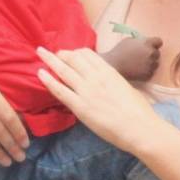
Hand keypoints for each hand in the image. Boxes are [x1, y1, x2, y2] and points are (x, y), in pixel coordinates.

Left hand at [37, 47, 175, 149]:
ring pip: (63, 70)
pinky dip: (48, 80)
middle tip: (53, 53)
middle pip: (74, 58)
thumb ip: (114, 82)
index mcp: (109, 71)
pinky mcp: (79, 106)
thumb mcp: (126, 88)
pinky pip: (59, 90)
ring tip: (41, 53)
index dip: (77, 52)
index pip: (88, 55)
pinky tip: (40, 73)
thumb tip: (109, 84)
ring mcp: (86, 91)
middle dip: (62, 53)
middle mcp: (95, 77)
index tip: (71, 53)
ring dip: (50, 60)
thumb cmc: (139, 110)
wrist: (139, 127)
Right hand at [102, 37, 162, 81]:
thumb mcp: (128, 40)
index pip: (159, 41)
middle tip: (142, 56)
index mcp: (147, 44)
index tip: (150, 45)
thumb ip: (139, 41)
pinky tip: (137, 70)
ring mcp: (150, 65)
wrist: (113, 66)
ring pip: (155, 64)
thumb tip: (143, 42)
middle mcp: (151, 54)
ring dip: (150, 63)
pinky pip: (151, 72)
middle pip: (157, 53)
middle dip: (151, 54)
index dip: (155, 43)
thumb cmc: (119, 52)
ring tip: (139, 64)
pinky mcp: (148, 75)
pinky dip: (146, 71)